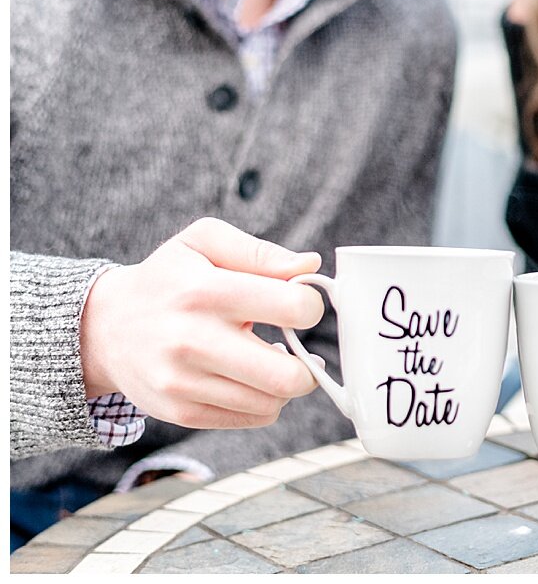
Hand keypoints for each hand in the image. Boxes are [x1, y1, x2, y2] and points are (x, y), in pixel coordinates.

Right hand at [79, 217, 325, 429]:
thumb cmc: (167, 279)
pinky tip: (249, 378)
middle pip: (288, 376)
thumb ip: (260, 252)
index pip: (292, 308)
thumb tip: (310, 266)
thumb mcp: (204, 242)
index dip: (311, 307)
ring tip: (270, 360)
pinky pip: (252, 418)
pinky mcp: (181, 412)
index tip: (300, 306)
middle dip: (309, 364)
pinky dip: (263, 401)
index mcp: (205, 291)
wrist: (103, 328)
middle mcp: (192, 340)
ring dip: (285, 383)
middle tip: (300, 349)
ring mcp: (184, 382)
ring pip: (273, 402)